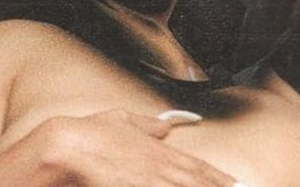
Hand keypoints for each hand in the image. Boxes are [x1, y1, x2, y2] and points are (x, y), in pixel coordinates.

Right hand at [38, 109, 238, 186]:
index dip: (216, 176)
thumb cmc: (90, 135)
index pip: (196, 165)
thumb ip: (148, 124)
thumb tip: (166, 125)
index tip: (233, 182)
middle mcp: (160, 168)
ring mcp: (151, 183)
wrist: (67, 148)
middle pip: (197, 182)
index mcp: (159, 150)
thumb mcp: (123, 120)